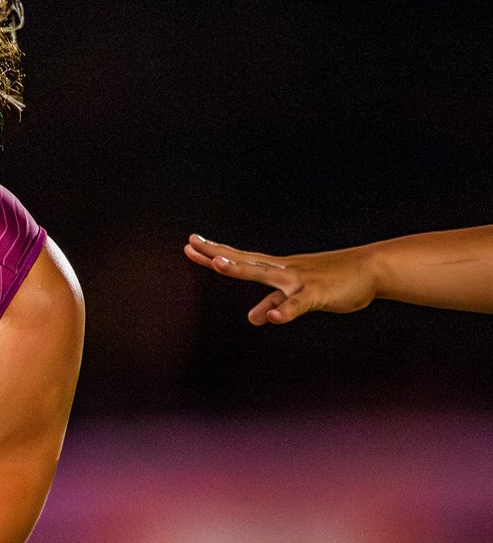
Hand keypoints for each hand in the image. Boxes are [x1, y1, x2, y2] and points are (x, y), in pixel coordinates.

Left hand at [185, 234, 377, 324]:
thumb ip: (274, 304)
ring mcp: (298, 279)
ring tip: (218, 264)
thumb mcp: (298, 294)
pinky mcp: (317, 293)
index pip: (240, 258)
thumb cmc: (331, 280)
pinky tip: (269, 319)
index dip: (215, 252)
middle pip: (243, 260)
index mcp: (275, 268)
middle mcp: (282, 270)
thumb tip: (253, 319)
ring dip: (241, 268)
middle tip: (191, 244)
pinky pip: (298, 303)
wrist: (370, 269)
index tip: (191, 243)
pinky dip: (284, 310)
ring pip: (265, 273)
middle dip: (217, 254)